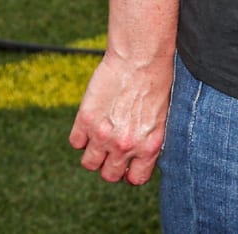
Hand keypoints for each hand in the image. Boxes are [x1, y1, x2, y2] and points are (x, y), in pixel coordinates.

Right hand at [68, 51, 173, 185]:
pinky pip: (75, 142)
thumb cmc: (157, 82)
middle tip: (111, 149)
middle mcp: (125, 146)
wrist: (140, 57)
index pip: (135, 179)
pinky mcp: (85, 120)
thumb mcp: (162, 117)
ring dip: (93, 153)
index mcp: (150, 146)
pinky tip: (91, 122)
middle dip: (109, 165)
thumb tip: (138, 156)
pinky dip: (81, 135)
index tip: (127, 163)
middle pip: (108, 175)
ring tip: (100, 136)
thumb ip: (149, 140)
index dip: (129, 172)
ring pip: (89, 163)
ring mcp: (103, 135)